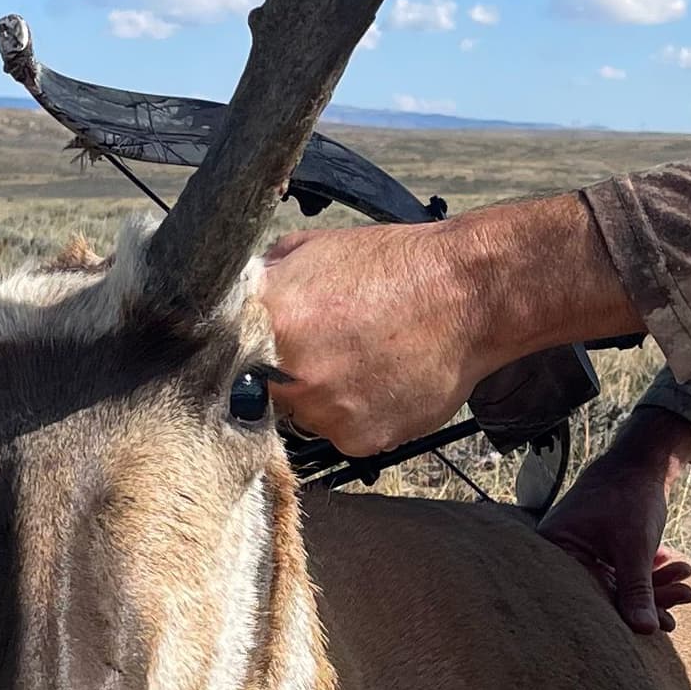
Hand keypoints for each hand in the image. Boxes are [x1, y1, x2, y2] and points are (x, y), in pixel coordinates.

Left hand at [257, 194, 643, 457]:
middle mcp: (290, 374)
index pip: (221, 354)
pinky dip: (359, 413)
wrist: (469, 292)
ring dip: (322, 395)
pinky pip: (344, 432)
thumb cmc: (393, 265)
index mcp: (269, 319)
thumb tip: (225, 298)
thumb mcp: (311, 251)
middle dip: (281, 373)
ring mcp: (326, 412)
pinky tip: (383, 379)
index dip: (234, 354)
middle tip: (320, 348)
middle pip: (260, 392)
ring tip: (362, 359)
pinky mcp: (362, 439)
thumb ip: (262, 281)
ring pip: (303, 416)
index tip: (248, 351)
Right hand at [539, 411, 690, 633]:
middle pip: (606, 592)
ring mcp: (580, 549)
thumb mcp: (635, 547)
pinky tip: (676, 568)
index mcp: (557, 550)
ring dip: (656, 584)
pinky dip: (649, 571)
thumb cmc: (629, 495)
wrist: (640, 459)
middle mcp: (562, 553)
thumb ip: (638, 589)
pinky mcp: (597, 546)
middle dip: (651, 596)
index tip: (666, 623)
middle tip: (685, 598)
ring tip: (687, 582)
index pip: (590, 597)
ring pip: (619, 582)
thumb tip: (646, 630)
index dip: (628, 615)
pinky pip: (622, 569)